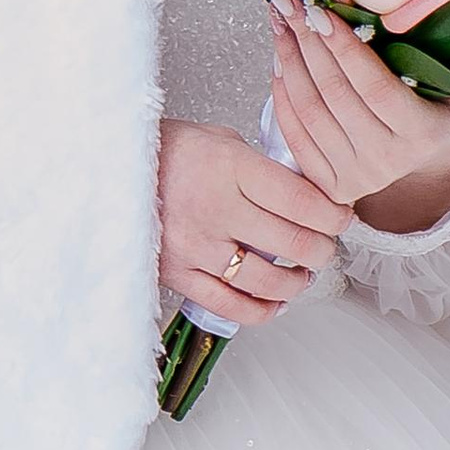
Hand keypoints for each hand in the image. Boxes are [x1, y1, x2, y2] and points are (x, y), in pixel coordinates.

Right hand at [156, 115, 352, 326]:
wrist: (106, 170)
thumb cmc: (164, 150)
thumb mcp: (217, 138)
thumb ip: (258, 163)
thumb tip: (299, 185)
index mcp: (232, 168)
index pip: (303, 200)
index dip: (333, 215)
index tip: (342, 217)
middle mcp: (218, 209)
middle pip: (294, 243)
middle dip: (323, 249)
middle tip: (327, 246)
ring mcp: (197, 246)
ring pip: (267, 280)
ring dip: (297, 282)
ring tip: (304, 275)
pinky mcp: (178, 274)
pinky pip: (230, 305)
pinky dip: (261, 310)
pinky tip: (276, 303)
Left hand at [268, 0, 449, 235]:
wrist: (420, 172)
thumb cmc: (440, 115)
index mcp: (421, 135)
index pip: (373, 85)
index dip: (343, 46)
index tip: (319, 8)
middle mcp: (386, 162)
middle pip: (336, 94)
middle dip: (307, 42)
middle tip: (289, 1)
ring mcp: (355, 178)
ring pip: (310, 111)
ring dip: (289, 61)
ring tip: (280, 21)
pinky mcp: (328, 185)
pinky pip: (294, 135)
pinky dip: (281, 94)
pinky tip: (279, 59)